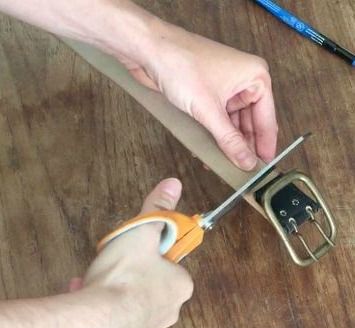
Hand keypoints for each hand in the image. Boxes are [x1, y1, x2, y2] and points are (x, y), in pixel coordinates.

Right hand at [71, 178, 192, 327]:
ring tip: (92, 280)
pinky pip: (112, 319)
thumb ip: (157, 209)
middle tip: (112, 264)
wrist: (97, 323)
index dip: (151, 254)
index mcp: (180, 287)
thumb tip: (174, 183)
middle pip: (150, 284)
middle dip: (130, 272)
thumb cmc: (126, 273)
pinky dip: (100, 306)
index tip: (134, 250)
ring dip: (112, 289)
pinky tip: (82, 294)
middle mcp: (169, 312)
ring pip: (129, 303)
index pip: (171, 265)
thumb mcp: (142, 233)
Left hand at [121, 22, 277, 170]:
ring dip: (226, 145)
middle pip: (250, 124)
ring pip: (232, 125)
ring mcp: (225, 89)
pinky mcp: (207, 95)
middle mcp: (243, 82)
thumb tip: (247, 162)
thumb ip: (229, 140)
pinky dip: (213, 137)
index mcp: (255, 77)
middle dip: (244, 147)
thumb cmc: (181, 67)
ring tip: (224, 167)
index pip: (267, 119)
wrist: (147, 51)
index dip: (265, 146)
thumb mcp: (209, 110)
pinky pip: (216, 121)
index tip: (264, 168)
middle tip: (242, 173)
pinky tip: (208, 154)